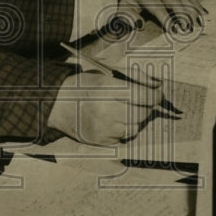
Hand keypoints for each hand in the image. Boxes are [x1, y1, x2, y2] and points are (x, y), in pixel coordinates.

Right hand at [47, 71, 161, 145]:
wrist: (57, 105)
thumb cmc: (84, 85)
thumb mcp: (105, 74)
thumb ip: (133, 78)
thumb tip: (157, 85)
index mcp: (106, 88)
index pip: (143, 96)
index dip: (156, 95)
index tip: (158, 93)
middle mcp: (105, 110)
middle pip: (141, 114)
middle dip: (147, 107)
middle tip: (143, 101)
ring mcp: (103, 129)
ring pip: (134, 128)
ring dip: (135, 120)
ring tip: (124, 110)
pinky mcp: (101, 142)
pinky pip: (123, 138)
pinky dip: (123, 130)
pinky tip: (114, 121)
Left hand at [118, 0, 206, 34]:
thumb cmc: (125, 4)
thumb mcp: (121, 11)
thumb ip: (128, 17)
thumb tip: (139, 24)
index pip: (157, 7)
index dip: (166, 18)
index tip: (174, 30)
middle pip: (173, 0)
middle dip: (182, 13)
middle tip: (190, 27)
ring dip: (192, 9)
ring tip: (200, 21)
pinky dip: (195, 4)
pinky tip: (204, 13)